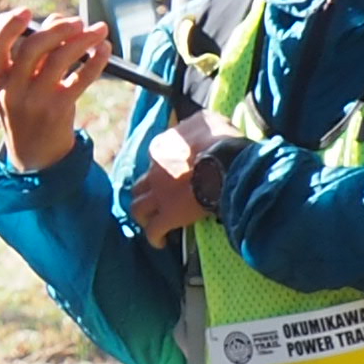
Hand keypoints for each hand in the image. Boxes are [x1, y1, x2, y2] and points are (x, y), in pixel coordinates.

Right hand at [0, 9, 112, 174]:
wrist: (35, 155)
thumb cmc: (28, 110)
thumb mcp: (17, 86)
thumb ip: (30, 56)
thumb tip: (57, 20)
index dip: (7, 27)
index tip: (25, 11)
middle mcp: (10, 91)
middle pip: (30, 49)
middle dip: (56, 29)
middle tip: (77, 21)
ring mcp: (34, 101)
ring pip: (59, 59)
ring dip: (82, 39)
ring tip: (98, 30)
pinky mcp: (58, 109)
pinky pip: (81, 78)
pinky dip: (97, 60)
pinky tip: (105, 50)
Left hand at [127, 116, 218, 240]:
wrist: (226, 162)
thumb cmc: (222, 140)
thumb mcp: (208, 121)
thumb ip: (195, 124)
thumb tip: (197, 125)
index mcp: (161, 148)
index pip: (155, 159)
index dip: (163, 170)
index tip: (173, 177)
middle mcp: (154, 171)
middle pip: (140, 185)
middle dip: (144, 194)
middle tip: (154, 201)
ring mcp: (159, 194)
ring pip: (137, 208)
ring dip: (142, 216)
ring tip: (150, 222)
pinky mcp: (169, 215)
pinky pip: (154, 230)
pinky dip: (155, 237)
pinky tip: (161, 243)